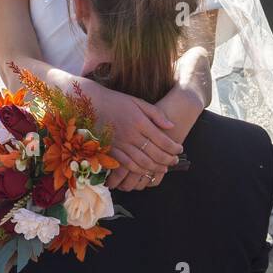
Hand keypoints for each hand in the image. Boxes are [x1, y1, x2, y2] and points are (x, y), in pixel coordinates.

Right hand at [109, 65, 206, 192]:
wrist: (91, 103)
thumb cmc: (117, 101)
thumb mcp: (138, 102)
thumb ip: (156, 114)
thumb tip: (172, 126)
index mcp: (140, 122)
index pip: (162, 140)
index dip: (174, 147)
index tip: (180, 149)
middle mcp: (131, 134)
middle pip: (155, 153)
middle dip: (168, 160)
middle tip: (175, 161)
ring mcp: (120, 144)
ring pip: (142, 162)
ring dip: (156, 168)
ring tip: (164, 168)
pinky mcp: (111, 150)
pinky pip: (127, 165)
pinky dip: (139, 170)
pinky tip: (146, 170)